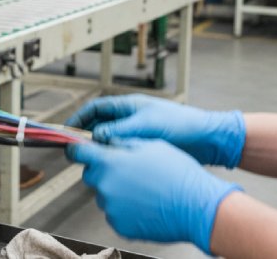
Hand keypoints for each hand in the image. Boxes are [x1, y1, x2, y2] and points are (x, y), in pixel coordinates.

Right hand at [66, 94, 245, 167]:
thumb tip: (96, 137)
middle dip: (87, 137)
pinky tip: (112, 169)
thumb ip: (118, 131)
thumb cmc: (180, 125)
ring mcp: (138, 134)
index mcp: (129, 106)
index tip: (67, 131)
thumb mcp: (145, 125)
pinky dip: (115, 159)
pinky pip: (124, 153)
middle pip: (100, 126)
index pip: (96, 109)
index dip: (80, 118)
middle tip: (77, 151)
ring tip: (93, 162)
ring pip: (111, 142)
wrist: (208, 139)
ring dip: (101, 150)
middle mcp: (131, 119)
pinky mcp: (146, 149)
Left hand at [67, 139, 240, 254]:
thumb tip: (105, 139)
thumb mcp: (149, 144)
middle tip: (126, 170)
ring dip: (116, 189)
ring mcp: (110, 207)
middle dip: (103, 170)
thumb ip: (122, 142)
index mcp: (109, 162)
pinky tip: (144, 204)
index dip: (75, 148)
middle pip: (91, 174)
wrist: (196, 207)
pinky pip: (114, 212)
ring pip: (104, 194)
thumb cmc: (176, 172)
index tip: (74, 148)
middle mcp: (105, 185)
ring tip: (142, 189)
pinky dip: (124, 208)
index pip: (78, 152)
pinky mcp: (119, 225)